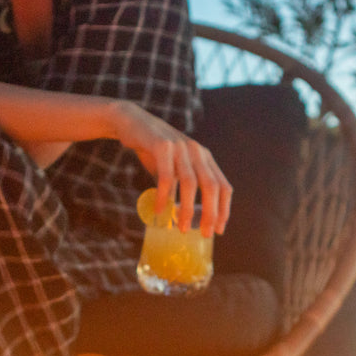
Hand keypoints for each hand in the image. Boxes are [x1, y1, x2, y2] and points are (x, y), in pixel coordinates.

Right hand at [109, 100, 231, 235]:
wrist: (132, 122)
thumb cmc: (154, 150)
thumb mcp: (174, 168)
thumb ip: (181, 187)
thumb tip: (184, 217)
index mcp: (204, 158)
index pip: (223, 186)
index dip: (224, 209)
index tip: (218, 229)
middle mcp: (197, 151)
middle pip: (211, 186)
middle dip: (211, 213)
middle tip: (205, 234)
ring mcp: (180, 147)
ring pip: (190, 182)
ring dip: (187, 208)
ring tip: (182, 228)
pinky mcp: (162, 145)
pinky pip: (166, 176)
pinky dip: (165, 196)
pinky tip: (160, 211)